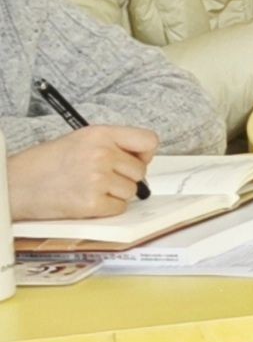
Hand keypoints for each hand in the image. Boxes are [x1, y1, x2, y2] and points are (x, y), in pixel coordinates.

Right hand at [10, 124, 162, 218]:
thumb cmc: (45, 163)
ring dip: (115, 193)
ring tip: (88, 187)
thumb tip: (144, 158)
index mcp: (100, 134)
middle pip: (140, 171)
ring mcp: (97, 179)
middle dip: (125, 176)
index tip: (135, 159)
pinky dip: (107, 208)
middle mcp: (101, 154)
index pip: (149, 140)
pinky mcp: (91, 203)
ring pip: (131, 190)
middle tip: (100, 177)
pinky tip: (86, 199)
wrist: (15, 184)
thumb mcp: (80, 140)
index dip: (144, 153)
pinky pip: (119, 208)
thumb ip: (113, 144)